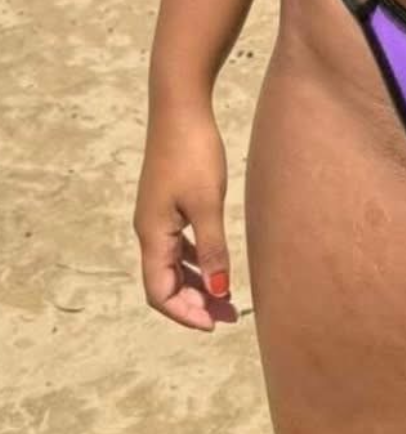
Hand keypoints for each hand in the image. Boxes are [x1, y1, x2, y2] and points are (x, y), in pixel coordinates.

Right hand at [134, 107, 238, 331]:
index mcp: (153, 234)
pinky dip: (196, 262)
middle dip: (194, 304)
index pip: (160, 292)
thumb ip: (213, 249)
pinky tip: (216, 265)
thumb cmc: (192, 152)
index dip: (185, 314)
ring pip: (172, 265)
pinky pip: (178, 245)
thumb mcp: (207, 204)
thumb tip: (219, 292)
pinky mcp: (168, 203)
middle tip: (228, 317)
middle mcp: (149, 230)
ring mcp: (157, 217)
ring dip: (197, 285)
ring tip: (226, 299)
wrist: (180, 108)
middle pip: (165, 283)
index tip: (214, 324)